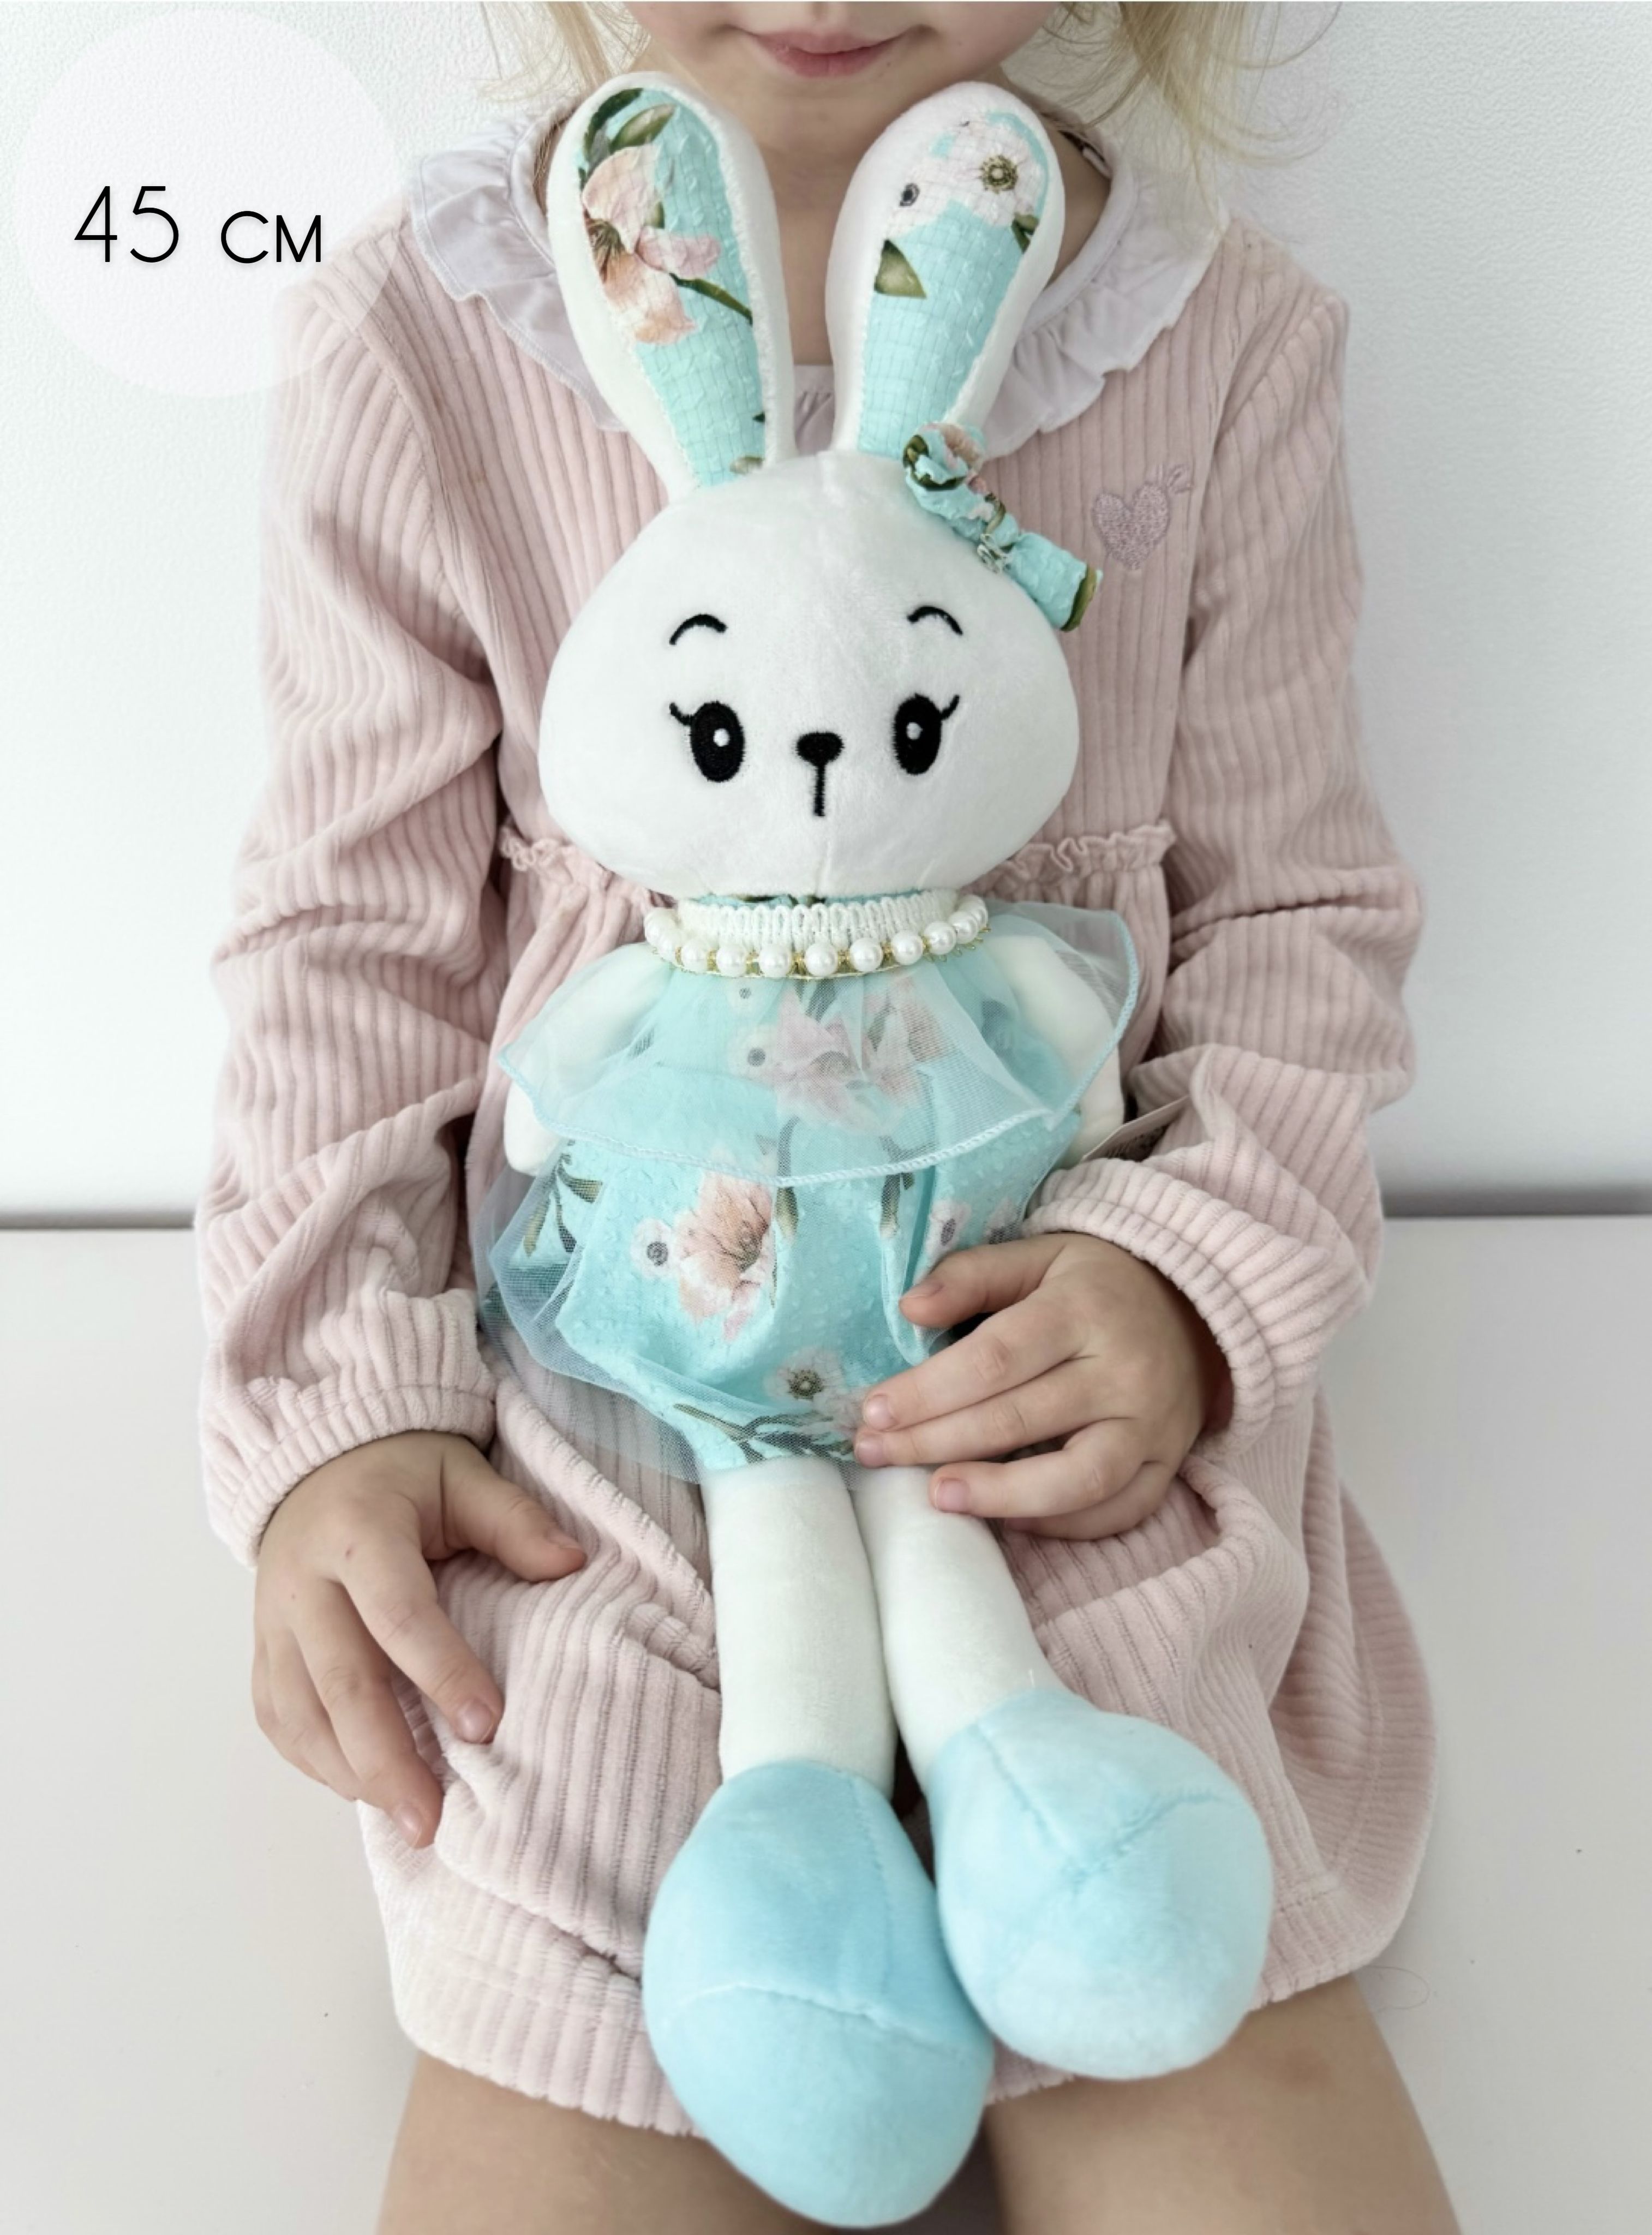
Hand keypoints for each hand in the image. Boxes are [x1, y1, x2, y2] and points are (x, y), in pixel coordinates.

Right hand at [251, 1430, 584, 1845]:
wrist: (318, 1462)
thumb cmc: (403, 1474)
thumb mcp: (463, 1473)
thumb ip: (513, 1519)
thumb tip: (572, 1562)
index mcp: (357, 1530)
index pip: (397, 1612)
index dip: (442, 1670)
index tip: (486, 1725)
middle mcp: (302, 1580)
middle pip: (341, 1681)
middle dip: (386, 1758)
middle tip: (431, 1820)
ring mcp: (272, 1619)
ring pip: (301, 1712)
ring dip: (351, 1773)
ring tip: (407, 1819)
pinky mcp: (261, 1648)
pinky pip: (277, 1718)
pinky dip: (315, 1761)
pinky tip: (361, 1788)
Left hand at [852, 1234, 1233, 1538]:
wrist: (1201, 1309)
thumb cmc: (1098, 1284)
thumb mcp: (1040, 1256)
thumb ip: (973, 1276)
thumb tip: (909, 1307)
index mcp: (1083, 1309)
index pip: (995, 1358)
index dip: (929, 1389)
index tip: (874, 1410)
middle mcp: (1123, 1371)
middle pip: (1019, 1419)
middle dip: (936, 1442)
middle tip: (875, 1453)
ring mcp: (1151, 1425)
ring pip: (1076, 1477)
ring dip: (1001, 1494)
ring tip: (938, 1497)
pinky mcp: (1168, 1465)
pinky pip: (1117, 1510)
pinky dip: (1061, 1525)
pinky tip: (1005, 1520)